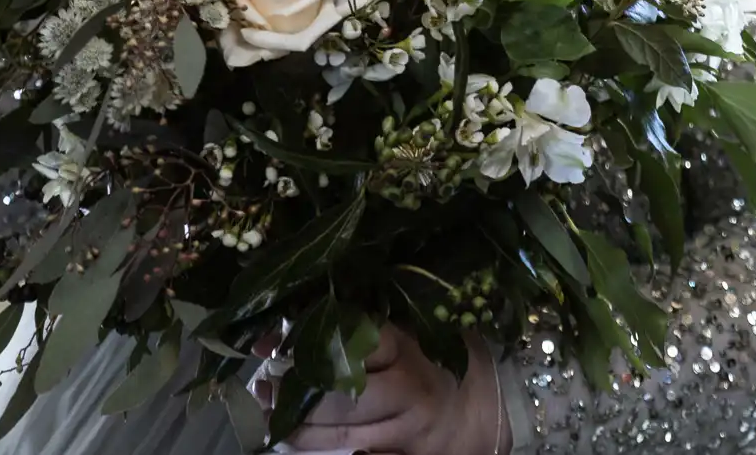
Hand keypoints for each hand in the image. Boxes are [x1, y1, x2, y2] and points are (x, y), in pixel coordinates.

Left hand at [257, 324, 507, 454]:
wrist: (489, 408)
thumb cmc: (446, 359)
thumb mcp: (417, 330)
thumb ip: (368, 326)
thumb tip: (295, 315)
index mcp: (409, 348)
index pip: (351, 341)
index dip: (305, 340)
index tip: (271, 341)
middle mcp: (409, 390)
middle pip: (338, 397)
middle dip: (292, 394)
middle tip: (265, 386)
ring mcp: (407, 431)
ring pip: (338, 437)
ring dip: (295, 428)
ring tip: (269, 415)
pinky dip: (324, 453)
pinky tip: (301, 441)